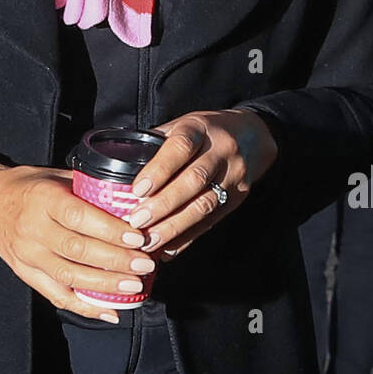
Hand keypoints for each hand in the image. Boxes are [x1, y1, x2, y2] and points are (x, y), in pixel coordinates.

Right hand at [0, 160, 159, 320]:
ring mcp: (27, 255)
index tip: (137, 237)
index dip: (109, 229)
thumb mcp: (54, 175)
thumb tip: (131, 196)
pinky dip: (84, 307)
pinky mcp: (25, 273)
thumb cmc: (27, 186)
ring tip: (134, 287)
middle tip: (145, 264)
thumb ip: (88, 186)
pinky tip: (110, 311)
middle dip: (115, 260)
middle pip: (76, 249)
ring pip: (68, 275)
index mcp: (43, 199)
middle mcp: (33, 228)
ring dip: (104, 285)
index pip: (78, 216)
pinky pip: (55, 295)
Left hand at [123, 109, 278, 261]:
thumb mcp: (183, 124)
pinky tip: (168, 249)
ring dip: (174, 227)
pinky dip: (187, 238)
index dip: (159, 169)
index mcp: (200, 128)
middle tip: (137, 222)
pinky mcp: (238, 198)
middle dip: (163, 204)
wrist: (253, 135)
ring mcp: (233, 175)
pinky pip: (211, 221)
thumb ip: (156, 142)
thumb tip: (119, 164)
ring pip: (204, 205)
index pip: (180, 147)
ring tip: (150, 241)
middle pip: (193, 180)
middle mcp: (220, 151)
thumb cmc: (206, 131)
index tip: (138, 190)